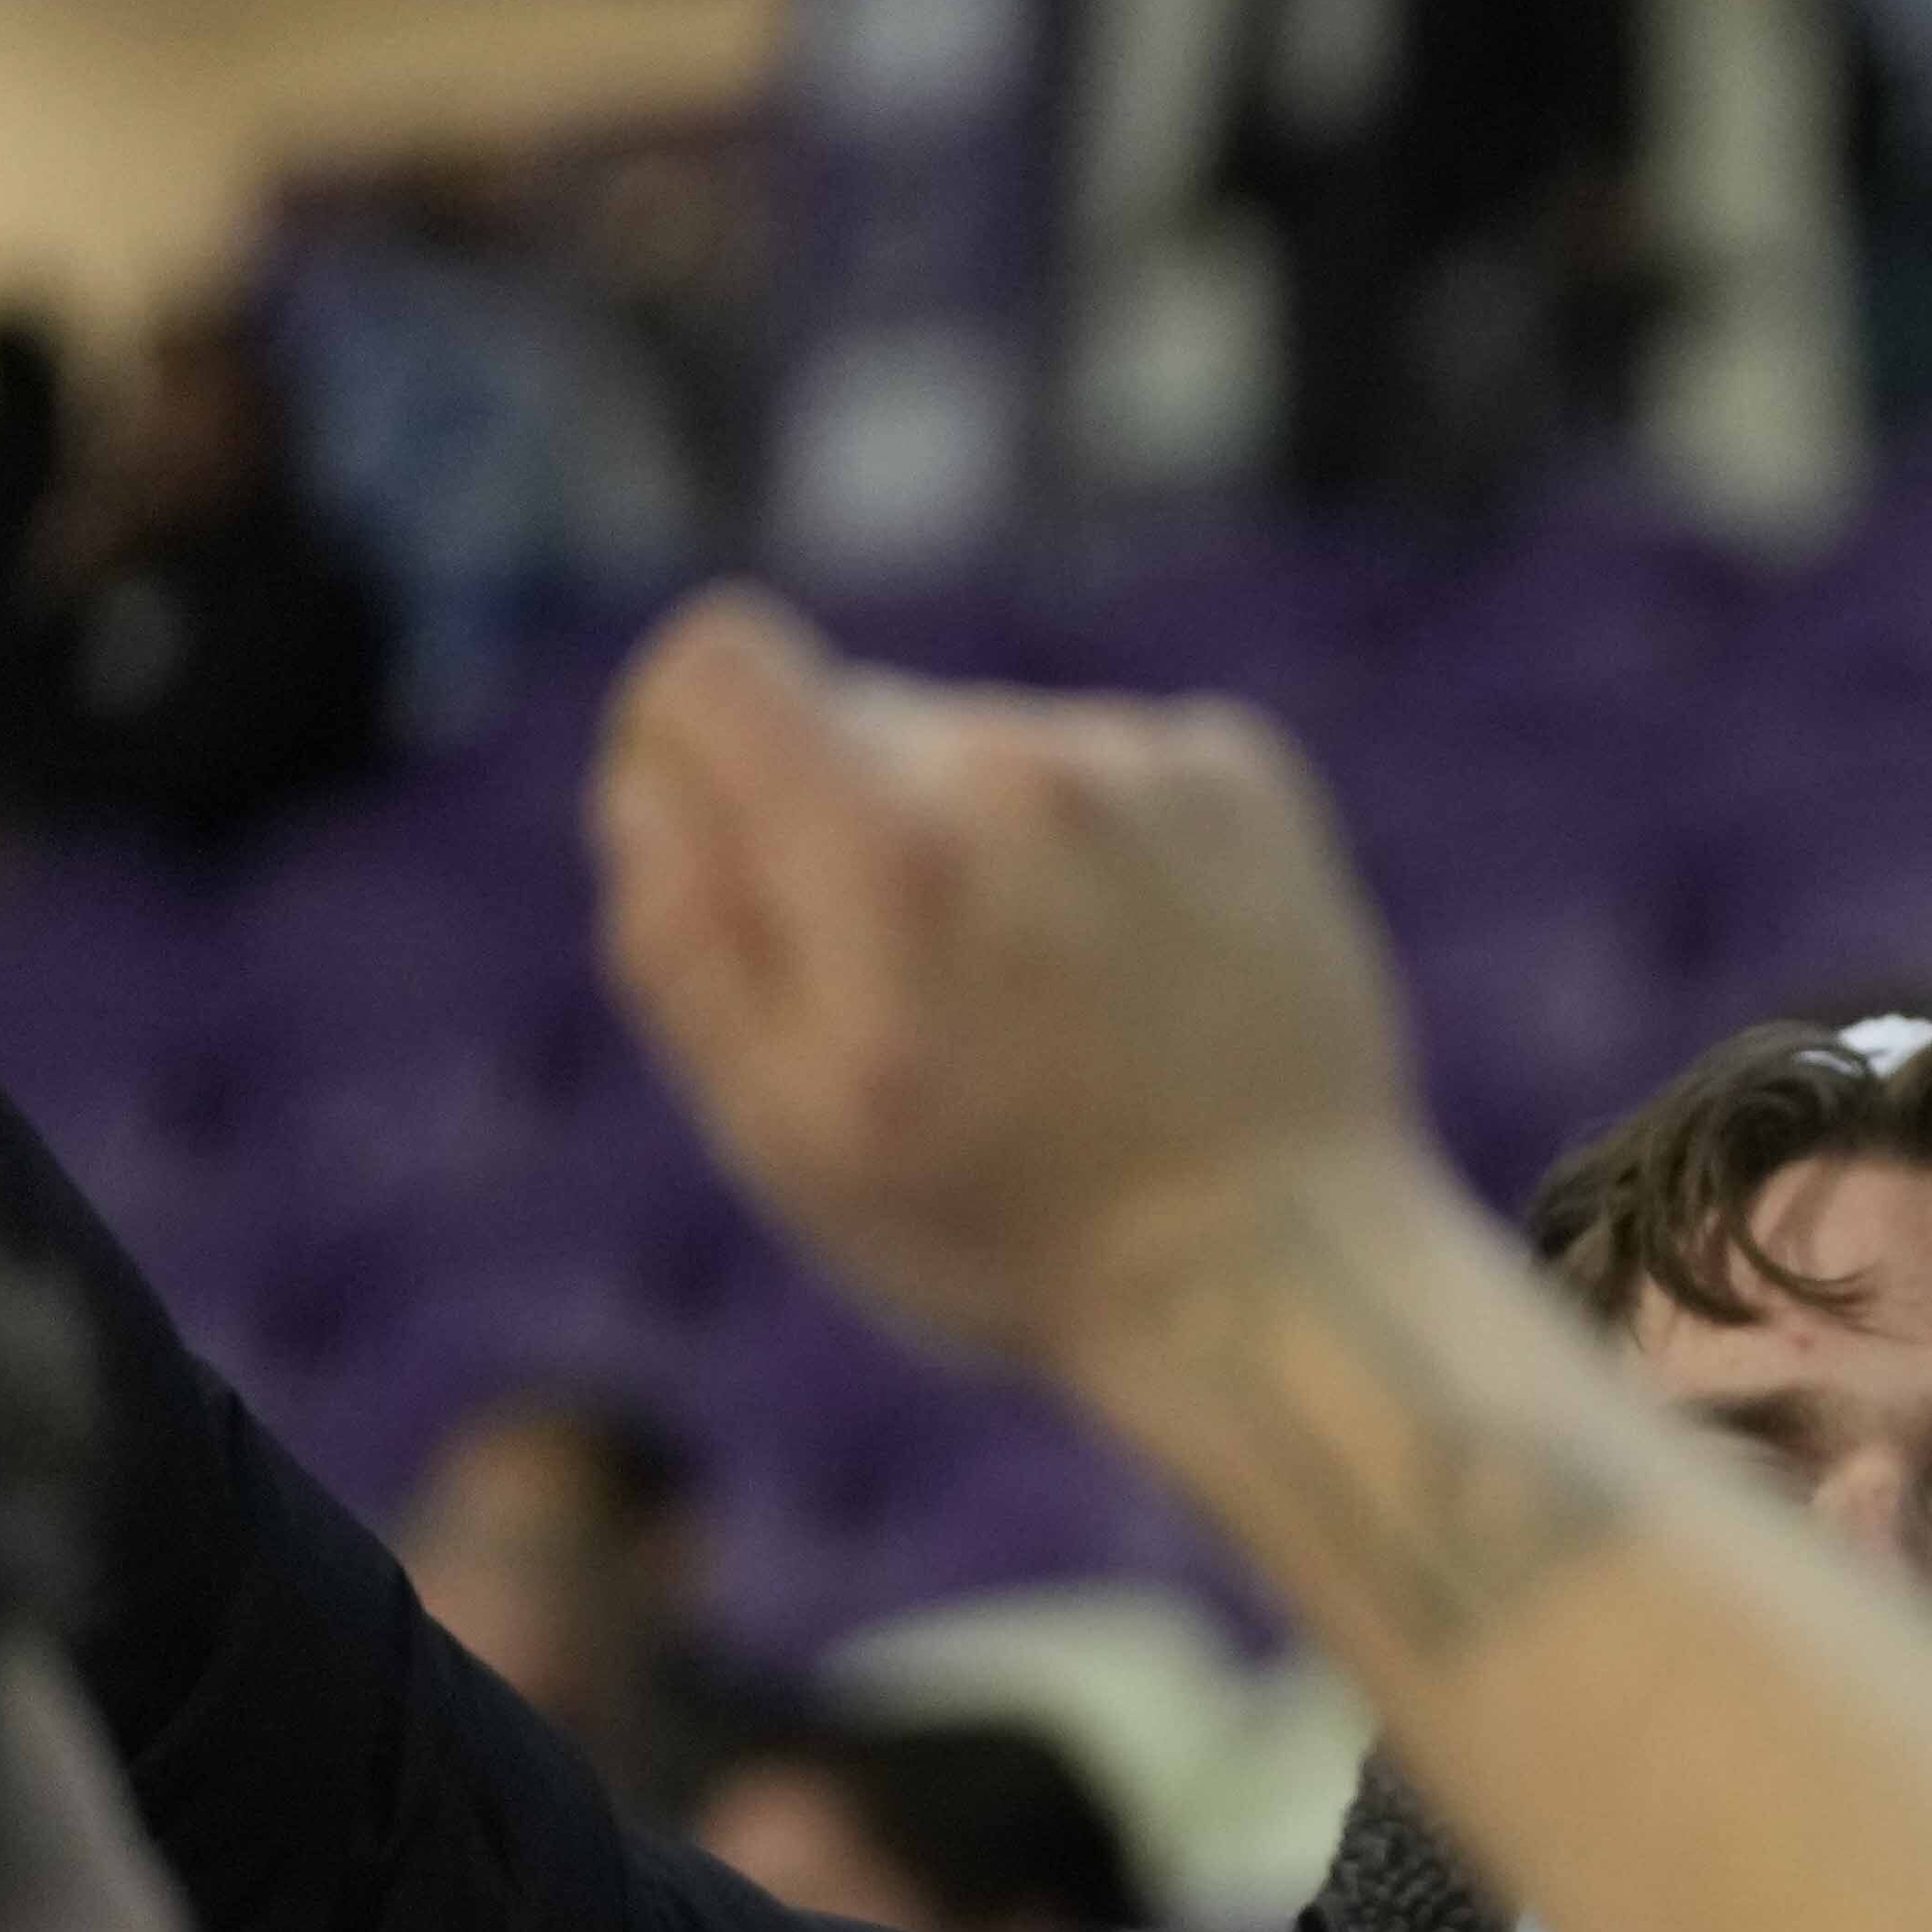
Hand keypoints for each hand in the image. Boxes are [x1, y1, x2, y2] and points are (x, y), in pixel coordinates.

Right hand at [586, 587, 1419, 1380]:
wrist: (1280, 1270)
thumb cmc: (1009, 1228)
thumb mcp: (789, 1129)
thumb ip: (683, 937)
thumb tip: (651, 790)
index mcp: (887, 846)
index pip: (718, 662)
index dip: (688, 746)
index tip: (734, 849)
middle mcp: (1019, 768)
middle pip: (853, 717)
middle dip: (846, 832)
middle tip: (926, 1004)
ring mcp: (1144, 763)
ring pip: (982, 749)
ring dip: (982, 849)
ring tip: (1052, 1008)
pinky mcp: (1242, 772)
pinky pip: (1103, 764)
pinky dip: (1099, 850)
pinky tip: (1140, 975)